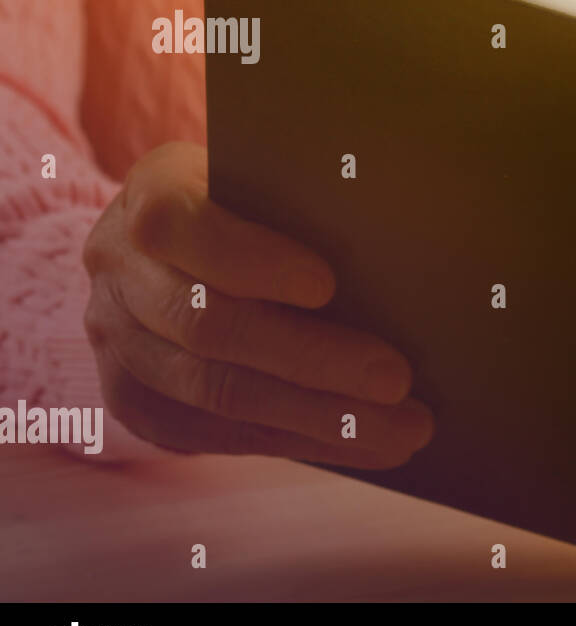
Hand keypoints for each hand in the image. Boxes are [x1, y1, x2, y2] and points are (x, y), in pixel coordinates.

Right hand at [83, 142, 433, 466]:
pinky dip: (299, 441)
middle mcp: (119, 267)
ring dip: (318, 418)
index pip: (182, 225)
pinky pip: (215, 433)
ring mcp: (116, 339)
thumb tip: (409, 249)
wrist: (186, 250)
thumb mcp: (278, 182)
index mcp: (156, 192)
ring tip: (402, 429)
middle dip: (312, 360)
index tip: (327, 285)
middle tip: (396, 381)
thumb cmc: (262, 204)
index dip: (252, 259)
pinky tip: (363, 444)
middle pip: (209, 326)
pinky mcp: (135, 400)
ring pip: (215, 392)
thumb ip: (316, 205)